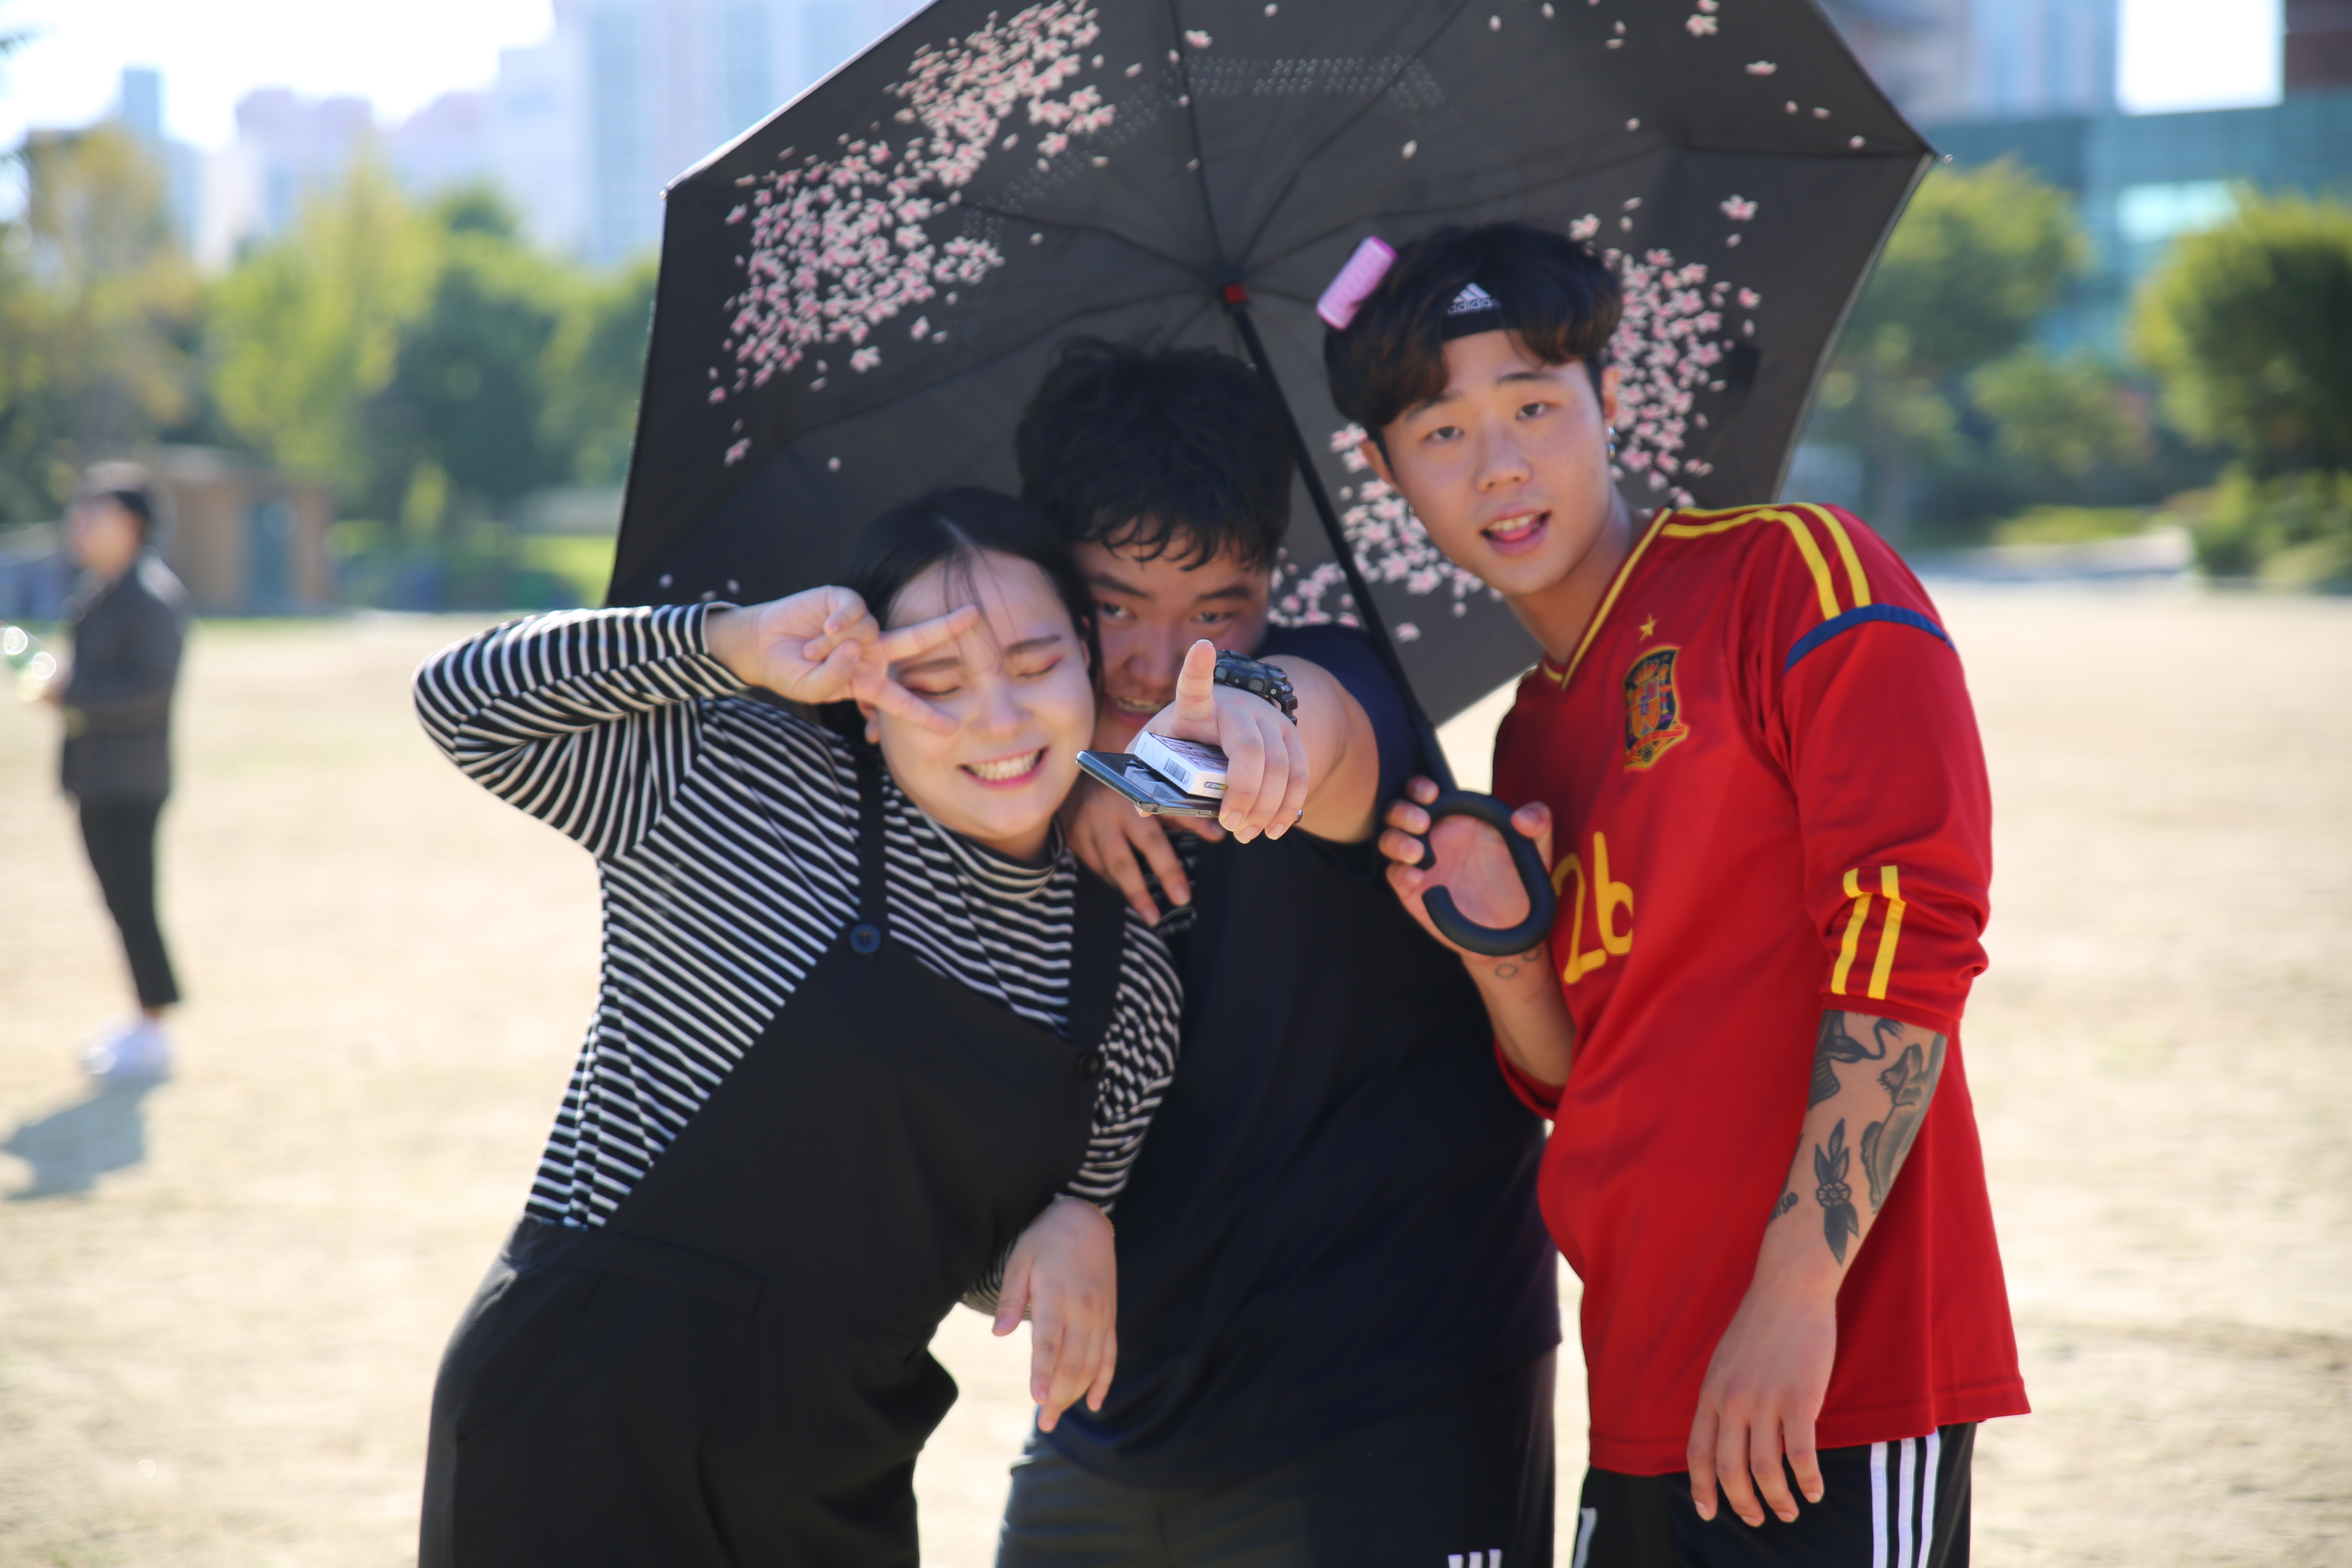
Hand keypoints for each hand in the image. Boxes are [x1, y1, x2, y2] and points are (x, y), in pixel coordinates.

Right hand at [704, 587, 977, 733]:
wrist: (761, 645)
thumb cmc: (790, 672)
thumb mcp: (812, 688)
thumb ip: (835, 677)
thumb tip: (855, 648)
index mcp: (870, 681)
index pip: (903, 700)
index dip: (925, 714)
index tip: (953, 728)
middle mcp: (873, 652)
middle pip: (917, 640)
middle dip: (946, 627)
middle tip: (976, 614)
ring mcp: (862, 626)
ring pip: (869, 630)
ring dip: (836, 644)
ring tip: (811, 650)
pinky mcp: (844, 602)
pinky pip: (855, 609)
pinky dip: (841, 620)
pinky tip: (824, 627)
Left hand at [993, 1195, 1117, 1431]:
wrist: (1087, 1221)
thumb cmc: (1045, 1241)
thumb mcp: (1019, 1261)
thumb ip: (1010, 1298)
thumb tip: (998, 1333)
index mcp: (1057, 1297)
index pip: (1050, 1343)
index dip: (1044, 1373)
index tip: (1039, 1399)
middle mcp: (1083, 1310)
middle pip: (1072, 1362)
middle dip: (1059, 1396)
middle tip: (1045, 1423)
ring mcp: (1100, 1316)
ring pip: (1091, 1364)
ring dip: (1076, 1394)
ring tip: (1057, 1417)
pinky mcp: (1109, 1318)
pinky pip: (1110, 1355)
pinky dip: (1104, 1381)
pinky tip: (1095, 1403)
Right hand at [1061, 776, 1221, 924]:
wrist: (1077, 762)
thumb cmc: (1128, 776)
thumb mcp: (1157, 789)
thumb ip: (1186, 813)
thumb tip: (1220, 835)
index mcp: (1132, 796)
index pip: (1154, 839)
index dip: (1169, 868)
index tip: (1183, 895)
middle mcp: (1107, 810)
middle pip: (1127, 860)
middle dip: (1147, 888)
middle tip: (1177, 903)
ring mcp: (1087, 824)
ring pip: (1111, 867)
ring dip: (1132, 893)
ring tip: (1152, 915)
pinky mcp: (1073, 834)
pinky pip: (1095, 866)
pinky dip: (1112, 880)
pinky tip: (1128, 891)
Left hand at [1141, 641, 1307, 842]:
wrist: (1233, 713)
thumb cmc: (1187, 734)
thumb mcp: (1160, 743)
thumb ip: (1146, 768)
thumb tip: (1141, 808)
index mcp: (1197, 705)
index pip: (1195, 683)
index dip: (1199, 666)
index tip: (1202, 646)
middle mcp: (1238, 706)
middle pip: (1250, 749)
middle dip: (1244, 793)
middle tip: (1229, 824)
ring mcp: (1269, 718)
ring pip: (1280, 766)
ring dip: (1266, 808)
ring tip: (1246, 834)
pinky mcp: (1291, 735)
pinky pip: (1300, 774)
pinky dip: (1289, 807)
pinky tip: (1275, 829)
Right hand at [1378, 778, 1551, 959]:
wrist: (1512, 925)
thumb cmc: (1520, 880)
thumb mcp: (1536, 849)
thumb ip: (1538, 824)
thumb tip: (1523, 818)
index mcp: (1455, 818)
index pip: (1424, 794)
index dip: (1419, 788)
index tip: (1431, 794)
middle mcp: (1432, 837)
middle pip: (1398, 813)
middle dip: (1403, 812)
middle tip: (1422, 822)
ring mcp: (1420, 863)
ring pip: (1389, 841)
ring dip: (1397, 841)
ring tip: (1417, 852)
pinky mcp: (1414, 891)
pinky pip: (1395, 876)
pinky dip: (1400, 872)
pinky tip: (1417, 875)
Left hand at [1685, 1275, 1837, 1526]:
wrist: (1788, 1290)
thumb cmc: (1761, 1326)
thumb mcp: (1726, 1363)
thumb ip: (1724, 1399)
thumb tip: (1731, 1440)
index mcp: (1711, 1392)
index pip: (1697, 1452)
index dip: (1702, 1488)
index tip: (1708, 1512)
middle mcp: (1732, 1401)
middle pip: (1729, 1469)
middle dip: (1742, 1503)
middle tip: (1757, 1520)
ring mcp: (1765, 1401)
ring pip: (1764, 1469)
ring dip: (1777, 1499)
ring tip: (1789, 1512)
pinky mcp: (1798, 1398)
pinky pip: (1801, 1454)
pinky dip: (1808, 1480)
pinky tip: (1814, 1491)